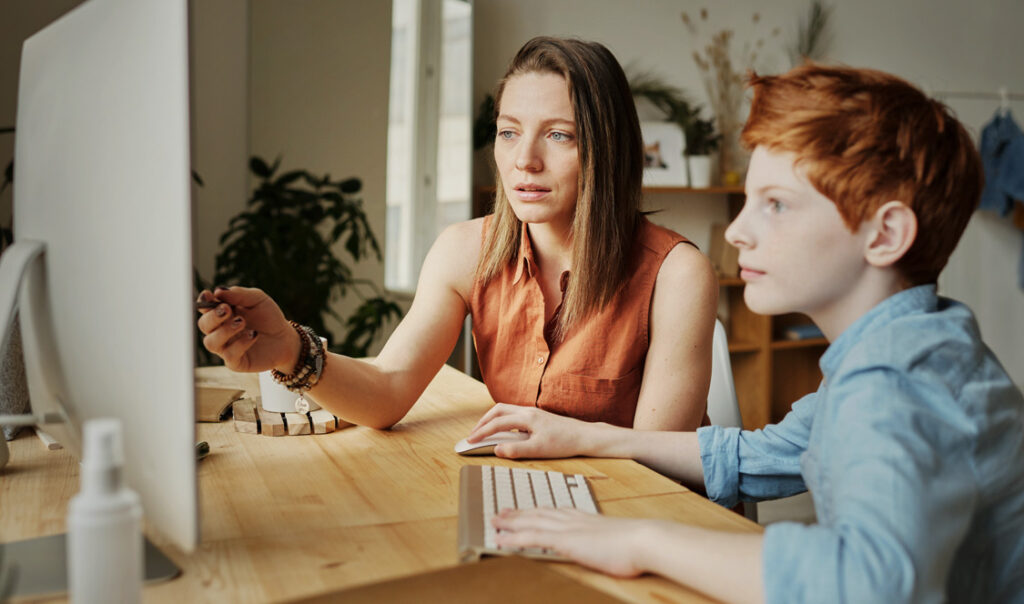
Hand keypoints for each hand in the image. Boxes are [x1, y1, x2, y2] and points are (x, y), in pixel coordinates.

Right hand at [196, 286, 297, 372]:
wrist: (285, 338)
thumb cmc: (268, 317)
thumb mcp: (257, 299)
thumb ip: (239, 294)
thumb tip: (218, 291)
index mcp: (222, 314)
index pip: (204, 308)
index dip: (203, 301)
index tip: (208, 295)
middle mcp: (220, 331)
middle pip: (203, 325)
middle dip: (212, 317)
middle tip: (227, 309)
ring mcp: (226, 348)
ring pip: (211, 343)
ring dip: (225, 331)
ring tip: (242, 322)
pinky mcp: (236, 362)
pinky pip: (229, 355)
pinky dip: (240, 343)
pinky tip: (253, 334)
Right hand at [467, 403, 595, 458]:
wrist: (584, 436)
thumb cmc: (564, 443)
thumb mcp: (539, 450)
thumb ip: (516, 450)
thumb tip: (497, 449)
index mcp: (527, 418)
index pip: (497, 423)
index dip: (481, 432)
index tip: (470, 441)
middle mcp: (528, 411)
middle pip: (498, 410)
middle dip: (483, 421)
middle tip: (473, 434)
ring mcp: (533, 412)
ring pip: (506, 410)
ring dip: (492, 419)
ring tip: (484, 432)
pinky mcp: (537, 417)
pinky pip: (513, 414)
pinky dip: (502, 420)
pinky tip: (504, 431)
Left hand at [493, 508, 652, 577]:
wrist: (643, 539)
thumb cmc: (637, 544)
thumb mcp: (618, 539)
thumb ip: (607, 540)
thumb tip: (609, 546)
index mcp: (585, 518)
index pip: (555, 512)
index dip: (538, 510)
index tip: (527, 509)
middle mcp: (573, 520)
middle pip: (539, 513)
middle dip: (519, 513)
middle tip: (502, 512)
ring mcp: (568, 529)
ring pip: (531, 522)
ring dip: (510, 522)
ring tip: (494, 521)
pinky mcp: (565, 541)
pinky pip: (532, 538)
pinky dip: (513, 538)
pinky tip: (500, 540)